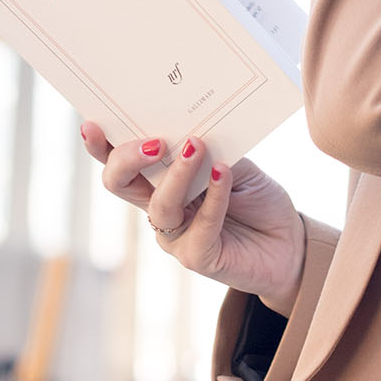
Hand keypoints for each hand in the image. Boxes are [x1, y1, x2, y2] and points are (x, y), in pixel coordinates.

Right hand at [80, 123, 306, 314]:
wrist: (289, 242)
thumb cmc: (256, 198)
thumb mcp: (234, 161)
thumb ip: (211, 148)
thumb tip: (191, 128)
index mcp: (161, 181)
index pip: (123, 163)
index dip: (101, 147)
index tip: (92, 123)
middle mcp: (160, 208)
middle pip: (121, 184)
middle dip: (127, 159)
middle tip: (154, 140)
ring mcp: (175, 236)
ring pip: (160, 205)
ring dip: (177, 173)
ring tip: (197, 145)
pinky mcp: (197, 257)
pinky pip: (200, 226)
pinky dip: (214, 197)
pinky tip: (225, 174)